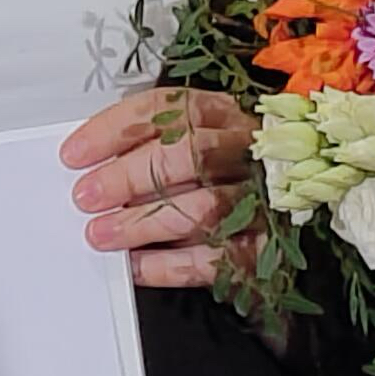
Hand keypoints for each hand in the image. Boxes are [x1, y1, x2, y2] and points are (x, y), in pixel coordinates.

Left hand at [62, 86, 259, 292]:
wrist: (300, 200)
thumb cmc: (226, 171)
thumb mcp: (193, 140)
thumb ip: (149, 146)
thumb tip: (90, 167)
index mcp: (224, 114)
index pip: (166, 110)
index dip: (114, 130)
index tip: (74, 154)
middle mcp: (246, 150)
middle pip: (187, 155)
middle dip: (128, 177)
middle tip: (87, 196)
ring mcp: (261, 199)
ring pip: (202, 208)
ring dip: (143, 223)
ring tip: (102, 234)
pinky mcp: (265, 247)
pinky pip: (215, 259)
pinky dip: (169, 265)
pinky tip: (136, 266)